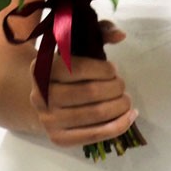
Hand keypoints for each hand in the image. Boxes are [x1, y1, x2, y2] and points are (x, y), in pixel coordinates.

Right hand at [30, 21, 136, 147]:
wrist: (44, 97)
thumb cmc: (66, 67)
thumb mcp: (78, 43)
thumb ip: (100, 32)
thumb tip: (120, 35)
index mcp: (41, 69)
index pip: (77, 68)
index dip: (102, 69)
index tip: (113, 69)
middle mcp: (40, 96)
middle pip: (89, 93)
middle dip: (114, 87)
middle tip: (122, 84)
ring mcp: (48, 120)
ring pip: (94, 114)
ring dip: (119, 106)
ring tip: (126, 99)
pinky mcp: (58, 139)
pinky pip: (94, 135)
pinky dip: (118, 126)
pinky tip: (130, 116)